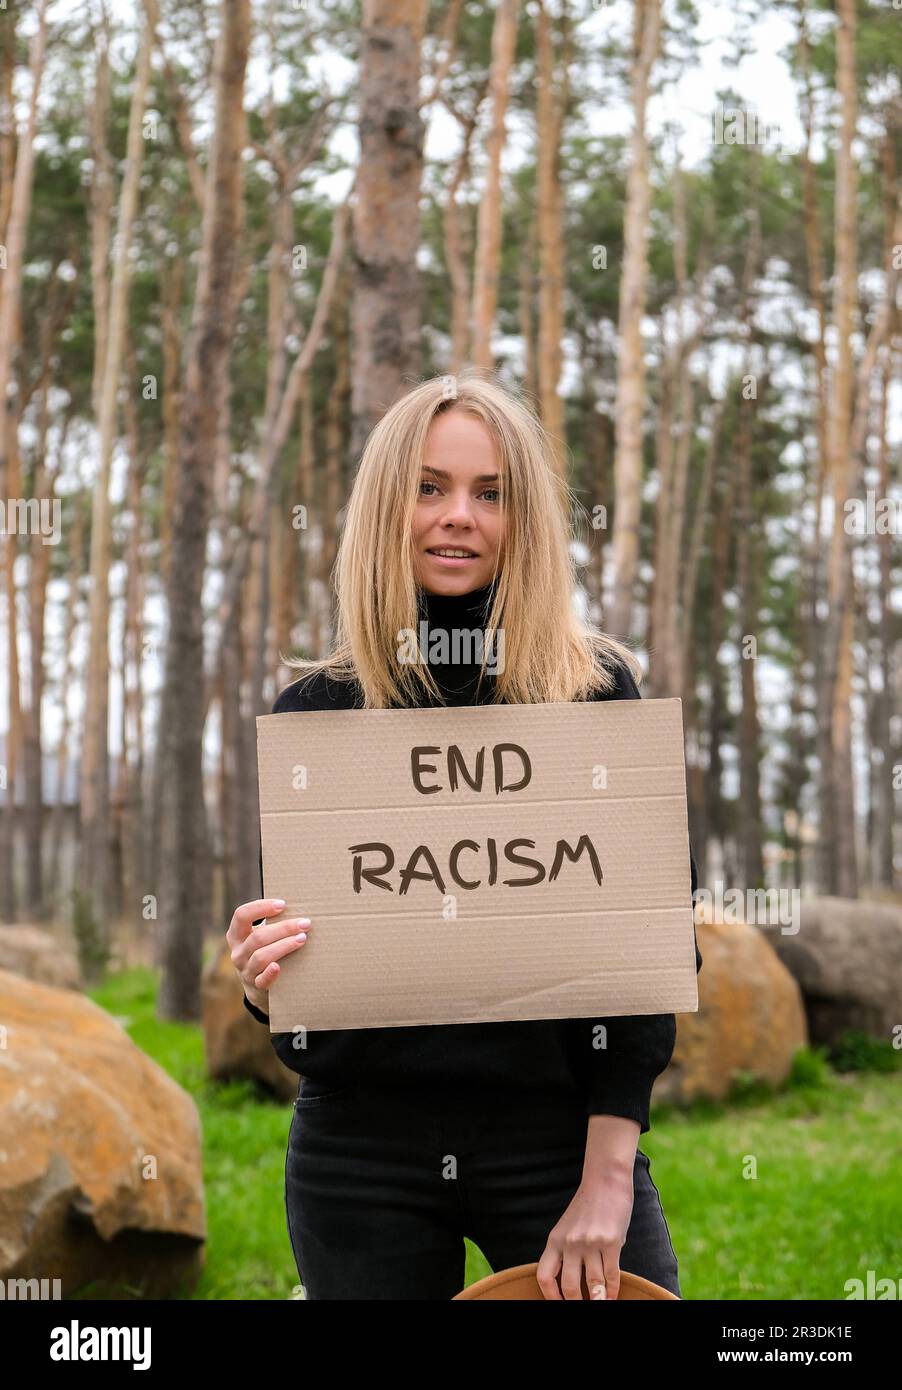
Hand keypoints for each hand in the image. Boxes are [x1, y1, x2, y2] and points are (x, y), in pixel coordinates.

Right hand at [226, 898, 311, 1012]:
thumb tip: (299, 906)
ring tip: (302, 938)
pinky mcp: (256, 986)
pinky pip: (262, 980)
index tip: (283, 904)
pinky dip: (270, 973)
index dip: (261, 907)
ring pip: (261, 956)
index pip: (241, 915)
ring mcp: (245, 970)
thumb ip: (270, 923)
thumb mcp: (258, 937)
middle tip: (304, 923)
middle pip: (258, 937)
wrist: (258, 986)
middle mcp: (238, 952)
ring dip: (284, 945)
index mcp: (236, 935)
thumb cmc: (264, 950)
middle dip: (284, 928)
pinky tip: (278, 967)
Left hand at [536, 1166, 634, 1300]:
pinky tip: (612, 1295)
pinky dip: (613, 1289)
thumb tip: (572, 1280)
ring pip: (593, 1284)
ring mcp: (590, 1243)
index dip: (550, 1296)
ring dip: (598, 1300)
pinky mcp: (611, 1242)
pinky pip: (611, 1274)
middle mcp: (570, 1243)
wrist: (605, 1180)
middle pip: (569, 1287)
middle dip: (576, 1303)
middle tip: (583, 1307)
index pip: (544, 1276)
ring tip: (600, 1304)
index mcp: (555, 1239)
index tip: (559, 1303)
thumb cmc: (587, 1205)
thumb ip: (566, 1250)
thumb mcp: (567, 1227)